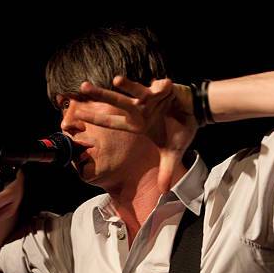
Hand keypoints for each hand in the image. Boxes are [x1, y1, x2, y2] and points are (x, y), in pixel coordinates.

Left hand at [77, 76, 197, 192]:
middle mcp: (140, 110)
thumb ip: (166, 171)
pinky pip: (162, 87)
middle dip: (101, 95)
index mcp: (137, 124)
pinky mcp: (165, 90)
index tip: (79, 116)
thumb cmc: (178, 130)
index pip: (113, 122)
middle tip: (83, 88)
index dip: (97, 119)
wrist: (194, 114)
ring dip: (128, 86)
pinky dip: (163, 86)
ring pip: (136, 90)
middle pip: (117, 103)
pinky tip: (167, 84)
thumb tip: (165, 192)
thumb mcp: (172, 154)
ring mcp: (151, 99)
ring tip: (116, 80)